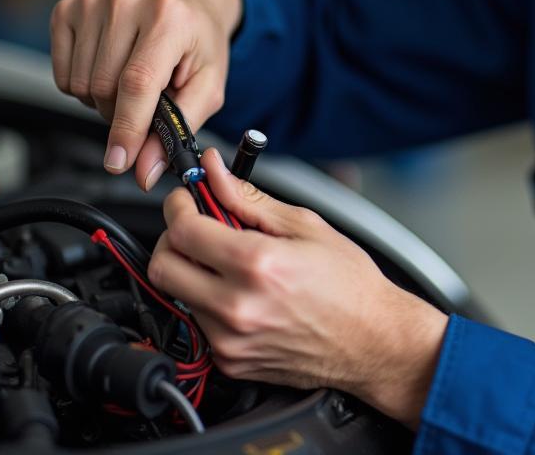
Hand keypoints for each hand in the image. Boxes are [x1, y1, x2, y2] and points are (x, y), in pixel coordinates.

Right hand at [49, 0, 241, 188]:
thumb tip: (144, 170)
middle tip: (147, 102)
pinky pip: (62, 74)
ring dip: (103, 100)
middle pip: (103, 88)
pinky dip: (82, 85)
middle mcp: (127, 2)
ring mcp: (93, 1)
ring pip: (79, 84)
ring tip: (130, 82)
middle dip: (122, 113)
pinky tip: (109, 69)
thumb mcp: (207, 84)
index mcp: (169, 18)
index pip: (137, 82)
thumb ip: (178, 129)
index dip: (127, 128)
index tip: (120, 162)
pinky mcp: (69, 8)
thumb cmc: (199, 40)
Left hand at [148, 149, 448, 428]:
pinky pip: (198, 324)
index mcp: (256, 264)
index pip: (184, 229)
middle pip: (163, 267)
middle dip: (174, 239)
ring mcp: (229, 341)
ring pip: (177, 296)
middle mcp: (236, 307)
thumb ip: (248, 197)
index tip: (187, 198)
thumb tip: (215, 171)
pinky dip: (209, 302)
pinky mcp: (229, 363)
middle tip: (198, 227)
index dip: (179, 206)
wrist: (371, 339)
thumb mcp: (304, 224)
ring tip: (231, 263)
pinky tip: (242, 293)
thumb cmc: (348, 283)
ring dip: (193, 272)